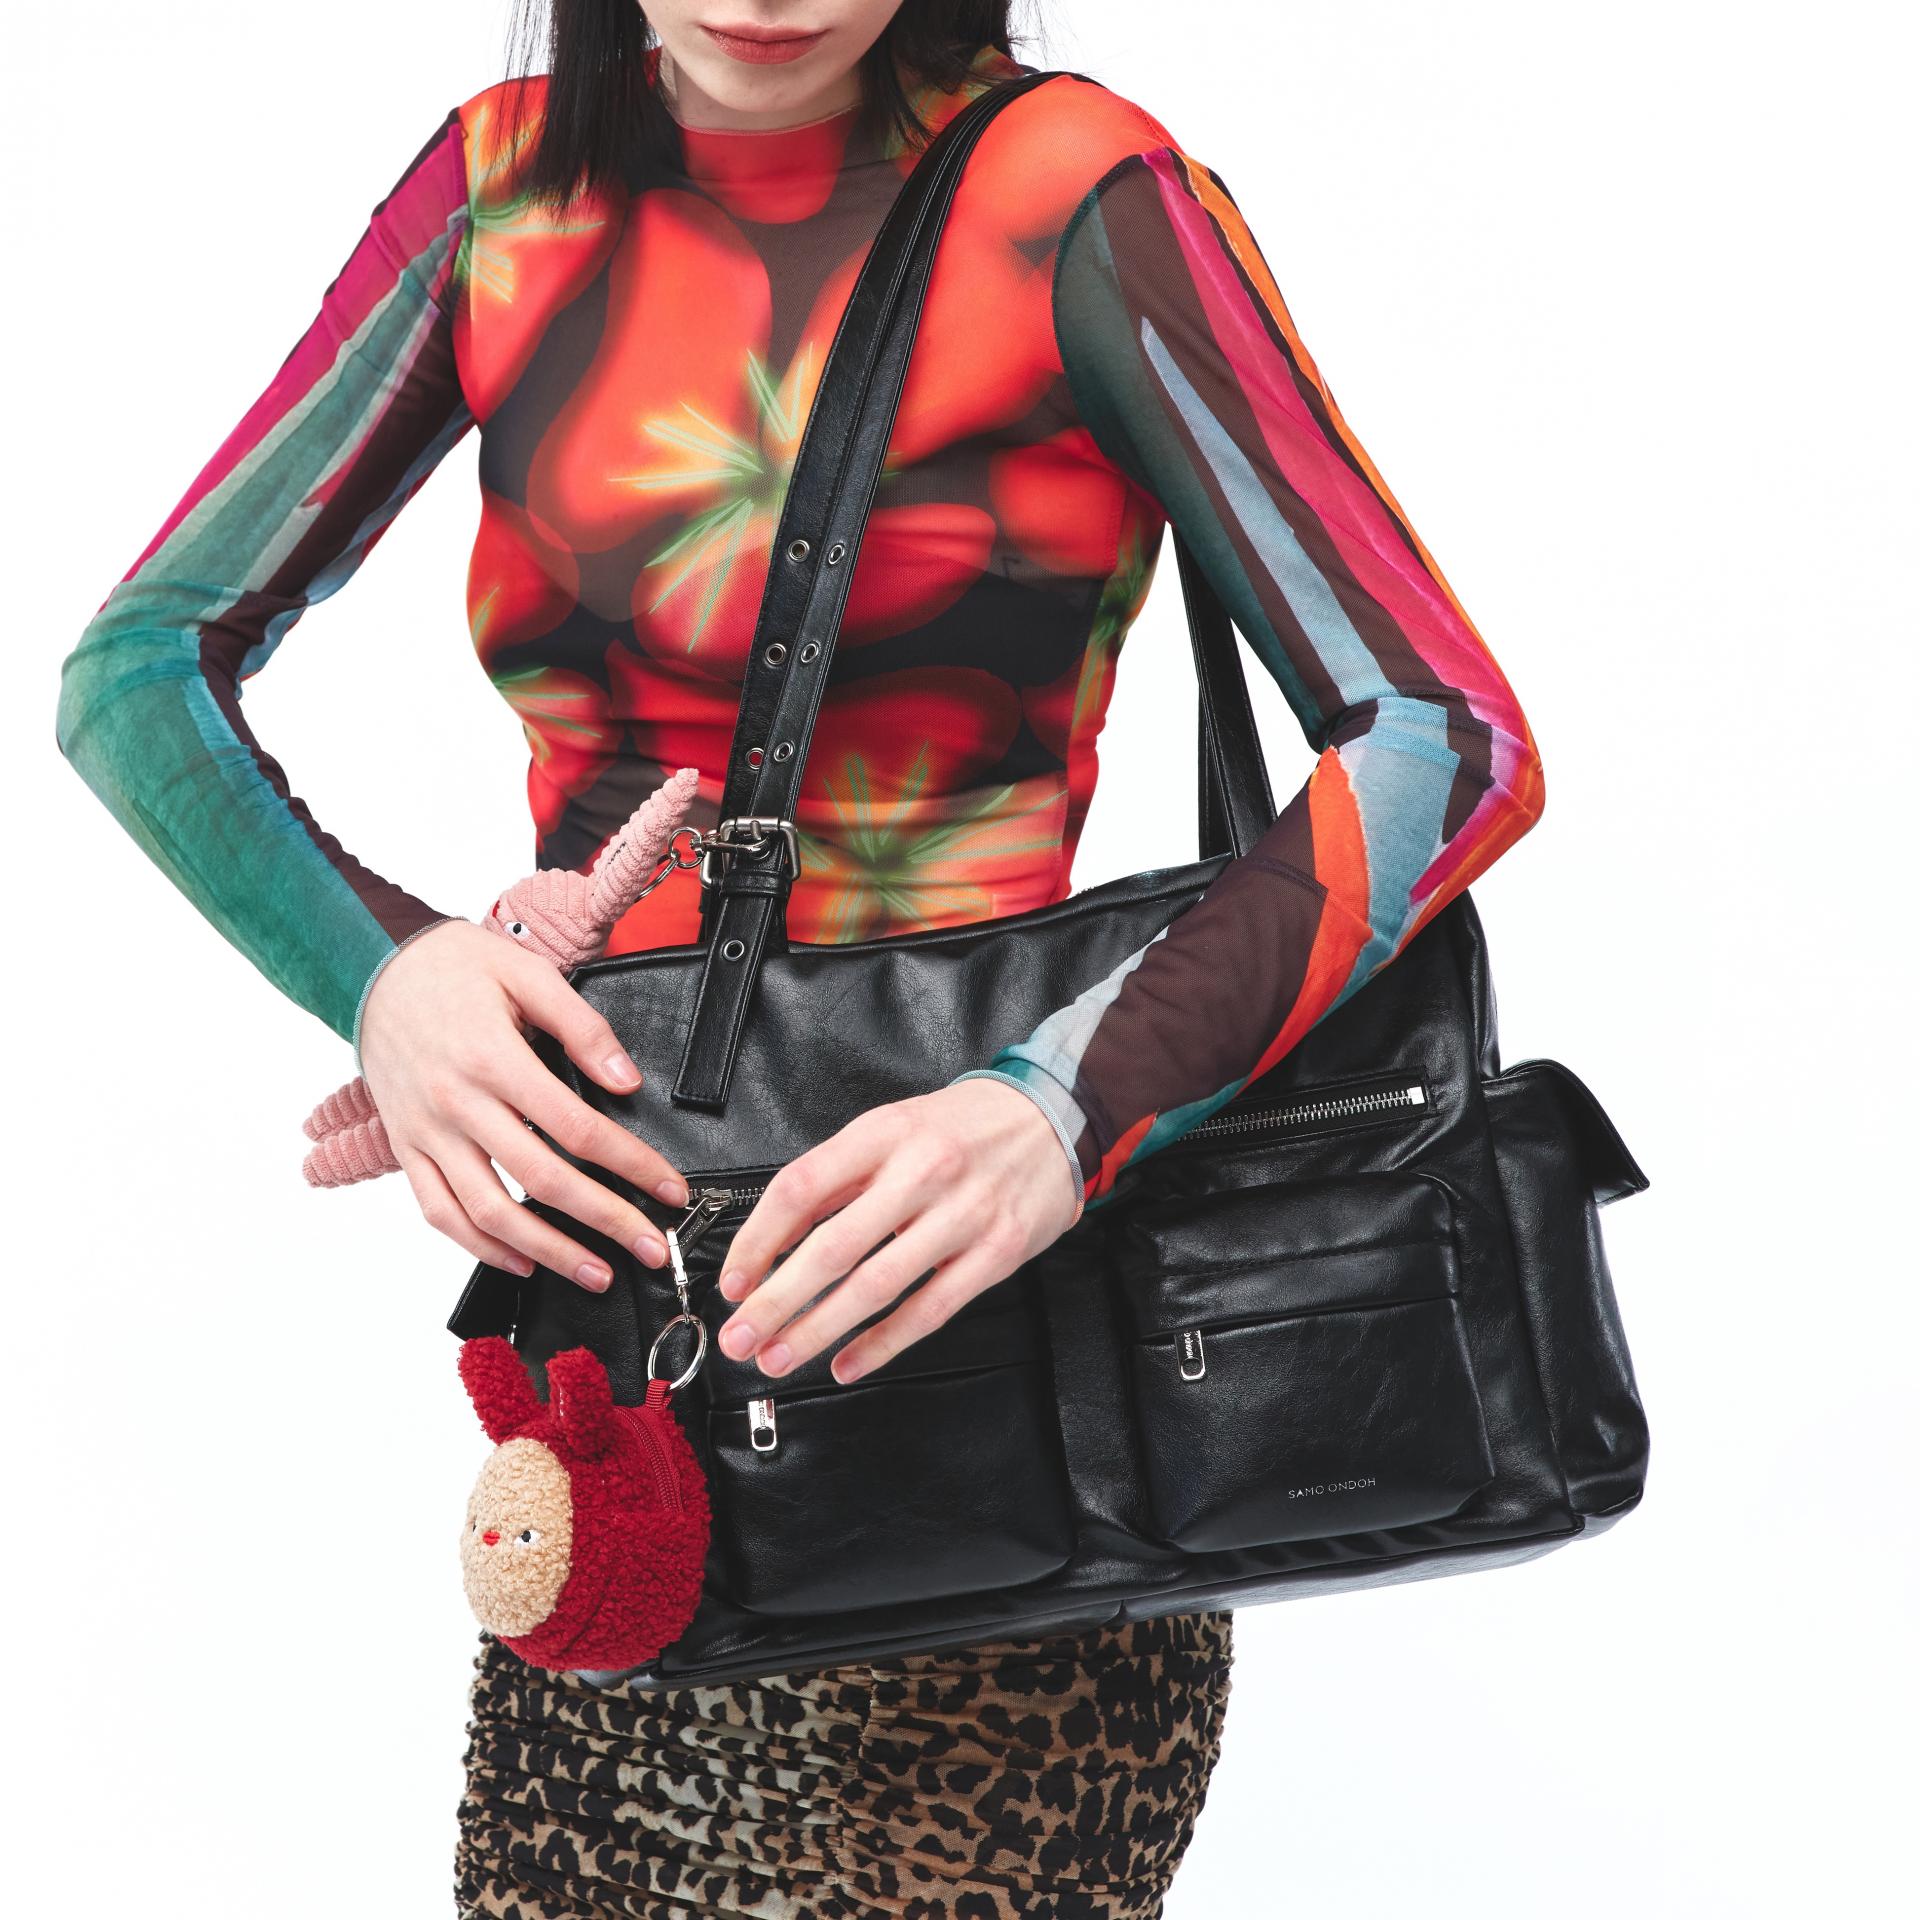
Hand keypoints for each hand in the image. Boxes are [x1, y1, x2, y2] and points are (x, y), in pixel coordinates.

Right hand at [358, 918, 689, 1290]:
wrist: (374, 966)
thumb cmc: (456, 968)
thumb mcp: (529, 975)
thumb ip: (583, 1028)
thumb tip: (626, 1082)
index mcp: (495, 1059)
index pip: (579, 1129)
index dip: (631, 1165)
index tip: (668, 1189)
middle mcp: (458, 1104)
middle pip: (542, 1179)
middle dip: (605, 1221)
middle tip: (650, 1248)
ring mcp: (428, 1132)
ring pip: (489, 1211)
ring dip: (548, 1251)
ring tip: (595, 1273)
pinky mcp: (406, 1148)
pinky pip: (439, 1211)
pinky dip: (479, 1246)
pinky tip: (522, 1262)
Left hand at [712, 1078, 1082, 1384]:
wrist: (1052, 1119)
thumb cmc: (961, 1129)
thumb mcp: (892, 1128)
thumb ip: (838, 1176)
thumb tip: (772, 1237)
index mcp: (884, 1133)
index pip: (802, 1188)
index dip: (759, 1241)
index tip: (734, 1282)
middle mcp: (922, 1171)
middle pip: (833, 1247)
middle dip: (776, 1301)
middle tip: (740, 1337)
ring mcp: (963, 1215)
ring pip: (877, 1286)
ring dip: (819, 1330)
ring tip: (779, 1357)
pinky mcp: (996, 1253)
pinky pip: (929, 1309)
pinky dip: (882, 1344)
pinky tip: (847, 1362)